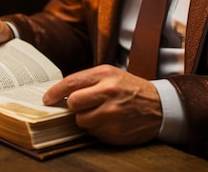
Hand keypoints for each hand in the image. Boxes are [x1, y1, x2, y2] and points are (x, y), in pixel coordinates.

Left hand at [43, 65, 161, 144]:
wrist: (160, 106)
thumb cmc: (131, 89)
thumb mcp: (112, 75)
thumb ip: (88, 80)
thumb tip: (60, 93)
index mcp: (106, 75)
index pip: (71, 83)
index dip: (55, 92)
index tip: (47, 98)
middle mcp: (108, 93)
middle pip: (73, 103)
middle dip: (74, 106)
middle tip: (83, 105)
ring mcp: (112, 114)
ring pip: (82, 121)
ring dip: (86, 119)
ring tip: (102, 113)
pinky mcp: (115, 132)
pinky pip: (93, 133)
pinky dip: (98, 129)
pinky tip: (110, 122)